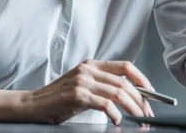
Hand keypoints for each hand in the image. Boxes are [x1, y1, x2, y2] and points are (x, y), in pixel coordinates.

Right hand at [17, 60, 154, 124]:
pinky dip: (115, 114)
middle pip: (125, 82)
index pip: (125, 66)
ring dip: (133, 108)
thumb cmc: (58, 98)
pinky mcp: (77, 95)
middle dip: (141, 99)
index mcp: (92, 64)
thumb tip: (130, 95)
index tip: (152, 92)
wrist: (34, 105)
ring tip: (138, 118)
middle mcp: (88, 69)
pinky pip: (105, 104)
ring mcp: (82, 81)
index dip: (142, 79)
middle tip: (147, 113)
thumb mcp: (83, 85)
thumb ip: (102, 84)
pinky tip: (117, 121)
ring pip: (118, 93)